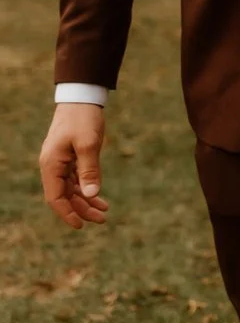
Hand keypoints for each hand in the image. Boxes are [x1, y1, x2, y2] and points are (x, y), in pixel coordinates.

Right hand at [39, 104, 109, 228]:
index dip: (67, 214)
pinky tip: (100, 197)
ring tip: (104, 211)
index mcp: (51, 165)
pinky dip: (87, 189)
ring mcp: (60, 162)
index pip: (55, 198)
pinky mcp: (69, 158)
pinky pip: (75, 180)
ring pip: (71, 189)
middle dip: (81, 210)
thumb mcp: (88, 144)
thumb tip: (91, 196)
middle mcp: (52, 166)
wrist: (82, 97)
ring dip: (86, 201)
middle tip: (103, 219)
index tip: (82, 225)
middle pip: (64, 196)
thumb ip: (89, 170)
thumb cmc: (83, 118)